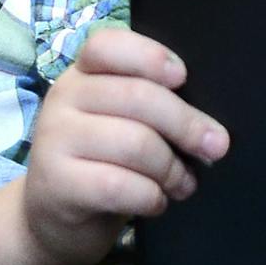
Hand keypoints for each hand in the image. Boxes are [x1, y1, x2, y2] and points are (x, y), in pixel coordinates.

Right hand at [21, 27, 229, 264]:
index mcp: (81, 75)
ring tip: (183, 184)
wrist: (51, 219)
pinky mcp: (58, 183)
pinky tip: (156, 202)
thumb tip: (209, 125)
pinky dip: (151, 196)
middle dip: (186, 124)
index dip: (149, 57)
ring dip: (172, 168)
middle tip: (215, 148)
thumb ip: (148, 107)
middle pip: (138, 97)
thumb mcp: (117, 124)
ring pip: (135, 144)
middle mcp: (62, 99)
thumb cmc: (100, 164)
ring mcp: (54, 140)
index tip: (183, 77)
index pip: (107, 46)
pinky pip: (119, 185)